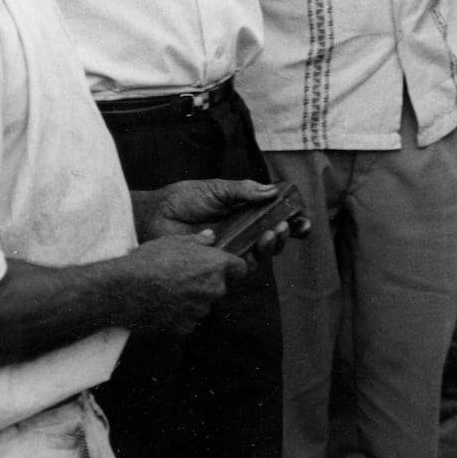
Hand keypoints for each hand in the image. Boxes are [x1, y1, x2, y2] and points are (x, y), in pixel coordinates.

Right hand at [121, 235, 246, 334]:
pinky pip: (187, 321)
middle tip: (182, 278)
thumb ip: (199, 240)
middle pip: (220, 288)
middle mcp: (214, 290)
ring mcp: (200, 311)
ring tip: (167, 292)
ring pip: (203, 305)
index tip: (218, 267)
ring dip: (192, 301)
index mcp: (216, 266)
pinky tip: (161, 307)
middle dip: (207, 284)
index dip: (230, 268)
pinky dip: (178, 316)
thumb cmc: (148, 261)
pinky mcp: (185, 328)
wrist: (122, 290)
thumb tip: (212, 237)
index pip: (240, 269)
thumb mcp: (174, 242)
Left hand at [139, 179, 307, 260]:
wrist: (154, 215)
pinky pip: (241, 268)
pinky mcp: (218, 264)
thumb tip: (272, 191)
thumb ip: (243, 190)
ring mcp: (231, 249)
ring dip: (272, 246)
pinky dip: (252, 259)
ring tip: (271, 233)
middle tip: (284, 227)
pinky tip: (252, 247)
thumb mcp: (216, 189)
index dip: (292, 220)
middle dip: (285, 234)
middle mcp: (242, 232)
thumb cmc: (183, 199)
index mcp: (245, 212)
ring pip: (261, 256)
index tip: (302, 219)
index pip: (275, 218)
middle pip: (273, 239)